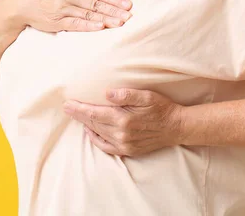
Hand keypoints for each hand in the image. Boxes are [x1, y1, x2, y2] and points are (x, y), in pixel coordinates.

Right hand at [7, 0, 132, 31]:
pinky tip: (100, 27)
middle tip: (129, 15)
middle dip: (114, 10)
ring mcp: (63, 9)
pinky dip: (88, 25)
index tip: (128, 3)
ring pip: (88, 14)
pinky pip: (75, 24)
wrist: (24, 3)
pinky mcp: (57, 22)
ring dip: (105, 19)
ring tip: (120, 23)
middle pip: (96, 4)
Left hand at [63, 88, 183, 156]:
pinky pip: (106, 146)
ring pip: (98, 134)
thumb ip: (126, 94)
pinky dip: (96, 139)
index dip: (79, 109)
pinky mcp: (128, 150)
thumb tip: (107, 94)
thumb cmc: (162, 108)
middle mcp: (121, 134)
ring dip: (86, 124)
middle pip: (93, 123)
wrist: (176, 127)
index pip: (94, 113)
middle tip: (67, 107)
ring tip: (78, 116)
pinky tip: (91, 132)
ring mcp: (124, 144)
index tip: (68, 104)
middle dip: (79, 115)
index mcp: (124, 119)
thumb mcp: (146, 96)